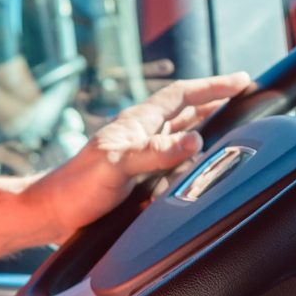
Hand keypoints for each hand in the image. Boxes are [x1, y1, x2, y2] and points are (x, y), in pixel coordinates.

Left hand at [24, 71, 252, 237]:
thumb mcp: (117, 165)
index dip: (213, 86)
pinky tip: (198, 164)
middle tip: (244, 97)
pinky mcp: (137, 177)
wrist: (51, 214)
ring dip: (205, 125)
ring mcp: (139, 155)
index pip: (182, 95)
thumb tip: (195, 139)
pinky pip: (173, 159)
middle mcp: (140, 135)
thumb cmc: (76, 187)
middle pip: (185, 110)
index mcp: (137, 123)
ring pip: (180, 133)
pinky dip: (191, 156)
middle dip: (215, 101)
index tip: (242, 81)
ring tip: (231, 121)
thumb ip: (155, 152)